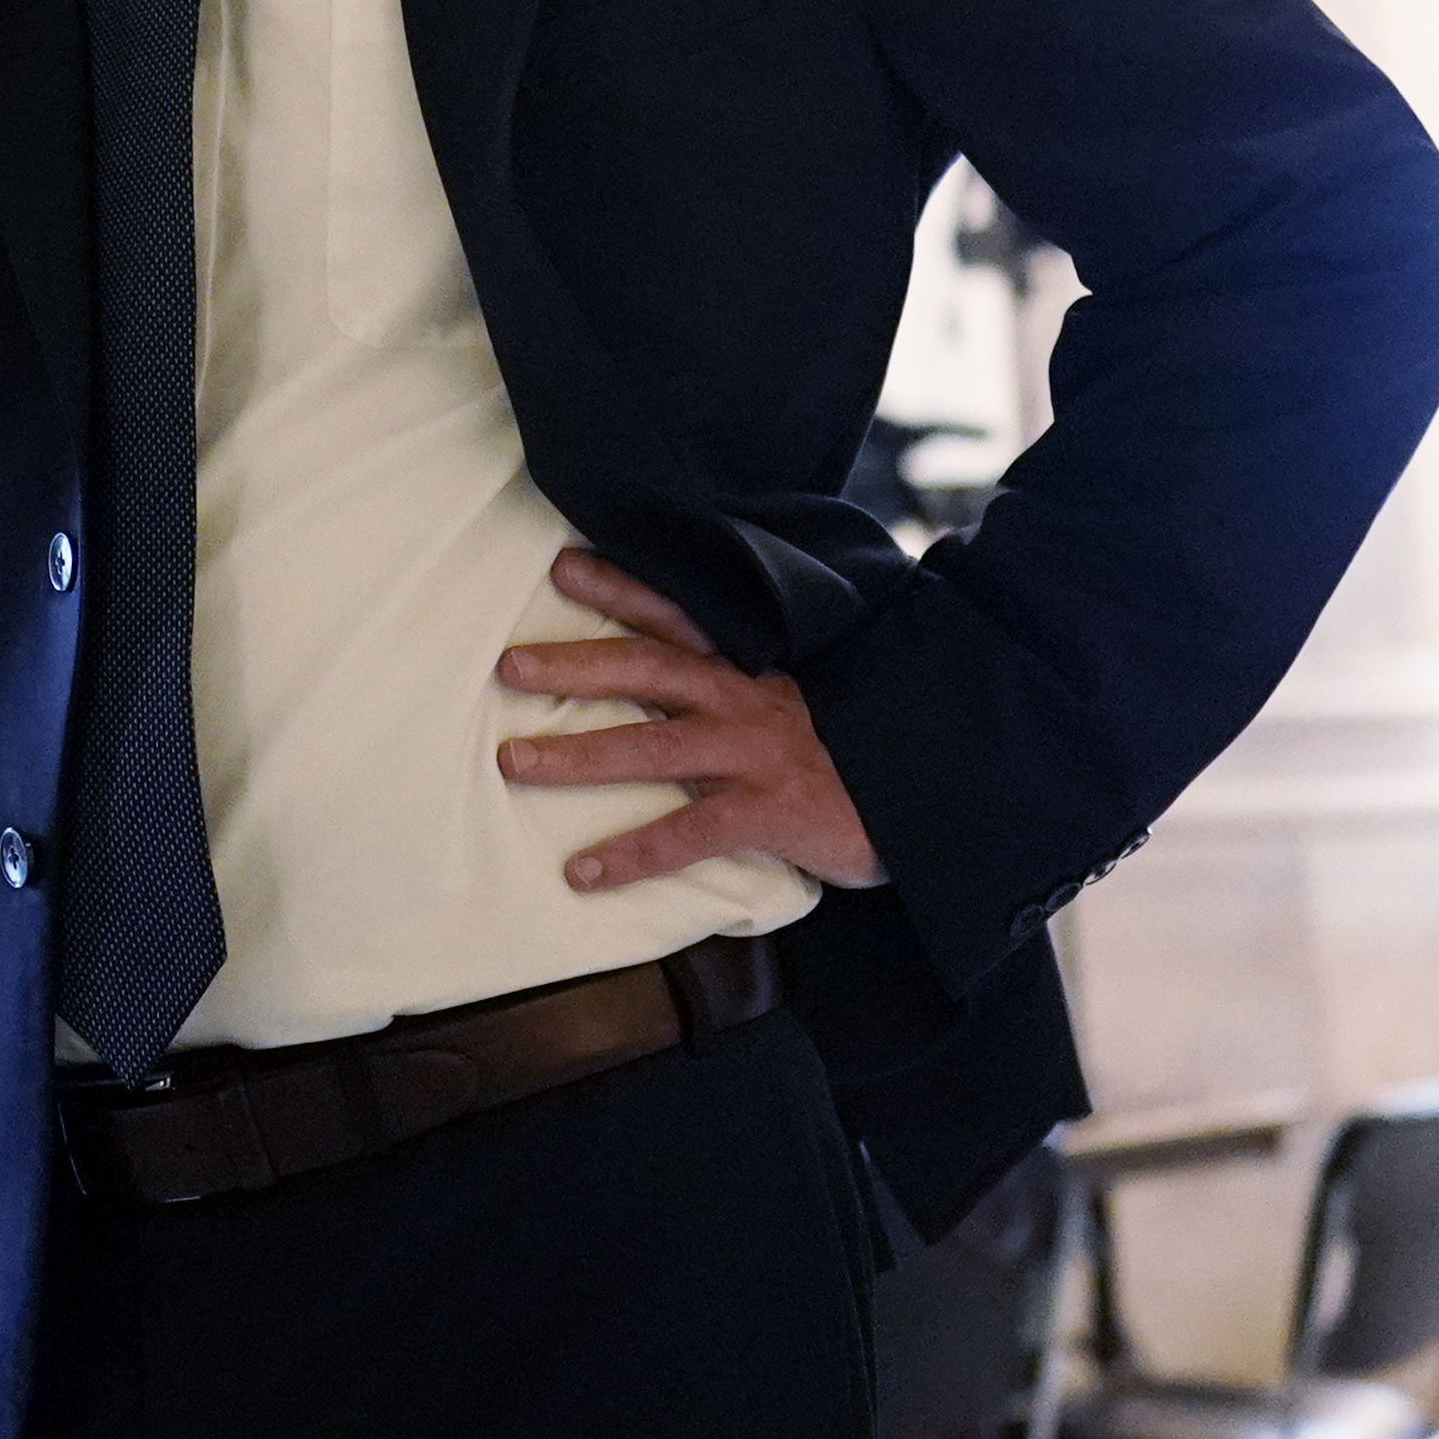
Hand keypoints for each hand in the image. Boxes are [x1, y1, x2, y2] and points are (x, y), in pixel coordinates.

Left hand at [493, 548, 886, 895]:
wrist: (932, 792)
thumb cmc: (859, 748)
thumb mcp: (811, 693)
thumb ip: (755, 679)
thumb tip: (694, 672)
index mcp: (754, 664)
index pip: (679, 613)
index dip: (622, 586)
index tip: (564, 565)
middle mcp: (747, 697)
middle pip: (648, 667)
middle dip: (575, 663)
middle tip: (507, 665)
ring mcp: (755, 753)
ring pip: (653, 745)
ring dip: (578, 754)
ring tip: (512, 763)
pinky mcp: (769, 811)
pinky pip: (687, 834)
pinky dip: (630, 855)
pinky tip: (581, 873)